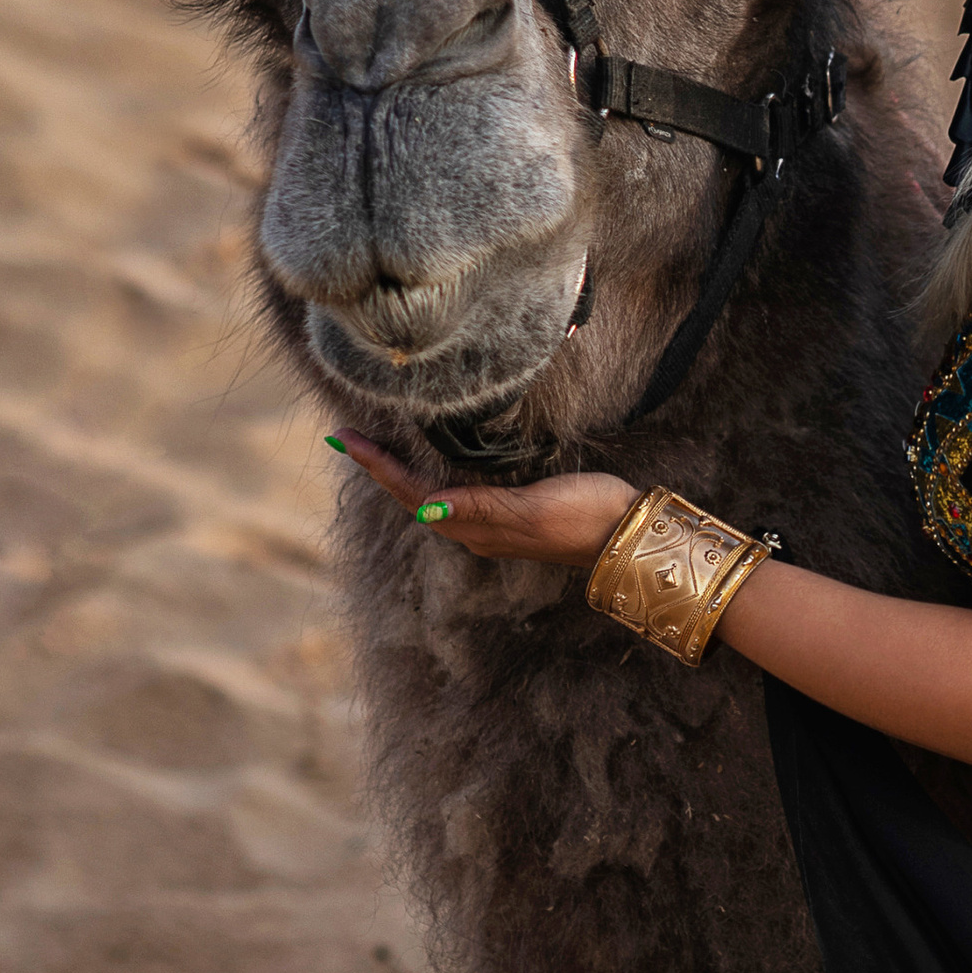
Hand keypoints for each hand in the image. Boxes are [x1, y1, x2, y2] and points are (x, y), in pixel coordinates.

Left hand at [331, 429, 638, 567]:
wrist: (625, 534)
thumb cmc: (585, 515)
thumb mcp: (533, 508)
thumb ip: (481, 507)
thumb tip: (425, 509)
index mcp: (476, 528)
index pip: (413, 493)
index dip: (378, 467)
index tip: (346, 439)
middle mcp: (476, 530)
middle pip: (414, 496)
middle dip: (379, 468)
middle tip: (348, 438)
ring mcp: (492, 524)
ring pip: (431, 497)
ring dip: (400, 475)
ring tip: (376, 450)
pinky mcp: (511, 513)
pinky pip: (455, 496)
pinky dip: (430, 477)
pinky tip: (431, 466)